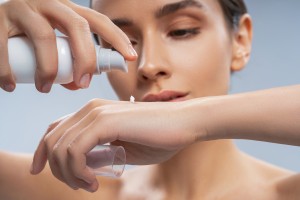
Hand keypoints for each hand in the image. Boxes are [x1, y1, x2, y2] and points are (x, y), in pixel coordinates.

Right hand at [0, 0, 136, 91]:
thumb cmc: (28, 36)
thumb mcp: (54, 45)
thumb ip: (68, 62)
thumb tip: (79, 85)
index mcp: (65, 10)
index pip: (97, 21)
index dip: (117, 38)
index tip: (130, 57)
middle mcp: (48, 4)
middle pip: (77, 26)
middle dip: (85, 59)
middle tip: (82, 84)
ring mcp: (23, 8)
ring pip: (45, 37)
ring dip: (48, 70)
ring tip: (44, 88)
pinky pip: (4, 48)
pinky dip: (7, 72)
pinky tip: (9, 86)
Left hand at [31, 99, 205, 191]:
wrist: (184, 123)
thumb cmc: (158, 137)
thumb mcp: (121, 150)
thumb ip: (99, 154)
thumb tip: (81, 166)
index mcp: (92, 112)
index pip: (54, 129)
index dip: (41, 150)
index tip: (38, 170)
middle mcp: (90, 108)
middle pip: (52, 140)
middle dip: (56, 169)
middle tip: (79, 185)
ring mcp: (96, 113)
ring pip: (60, 147)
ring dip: (68, 174)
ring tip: (89, 185)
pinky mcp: (106, 122)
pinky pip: (75, 150)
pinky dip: (78, 171)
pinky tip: (93, 181)